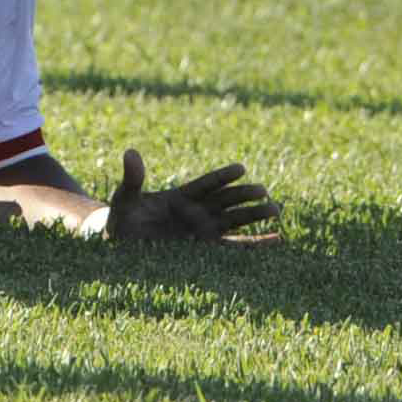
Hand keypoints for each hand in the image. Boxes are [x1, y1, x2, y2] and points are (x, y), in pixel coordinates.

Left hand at [103, 148, 280, 242]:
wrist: (124, 243)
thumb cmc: (124, 218)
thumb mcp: (126, 197)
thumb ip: (133, 179)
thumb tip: (131, 152)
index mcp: (180, 196)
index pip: (206, 184)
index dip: (223, 177)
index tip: (241, 168)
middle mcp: (197, 211)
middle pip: (226, 201)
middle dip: (244, 196)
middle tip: (264, 192)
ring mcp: (204, 230)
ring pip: (234, 220)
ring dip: (254, 215)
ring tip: (276, 210)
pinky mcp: (206, 249)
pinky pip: (235, 247)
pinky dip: (255, 244)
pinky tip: (277, 239)